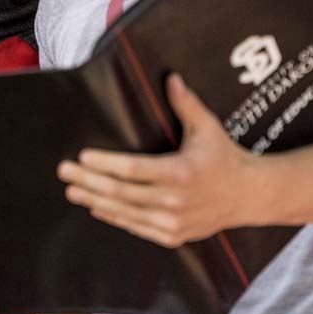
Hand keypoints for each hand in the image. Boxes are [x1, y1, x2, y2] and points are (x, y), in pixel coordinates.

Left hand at [58, 73, 258, 246]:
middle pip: (121, 192)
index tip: (82, 157)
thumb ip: (186, 104)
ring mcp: (173, 222)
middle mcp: (174, 201)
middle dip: (88, 182)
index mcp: (180, 173)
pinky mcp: (173, 235)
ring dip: (95, 200)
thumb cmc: (225, 157)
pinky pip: (136, 227)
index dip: (105, 164)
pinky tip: (97, 207)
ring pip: (124, 213)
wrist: (249, 196)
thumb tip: (170, 77)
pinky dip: (114, 217)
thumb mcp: (208, 127)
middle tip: (64, 173)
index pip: (133, 169)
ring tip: (73, 190)